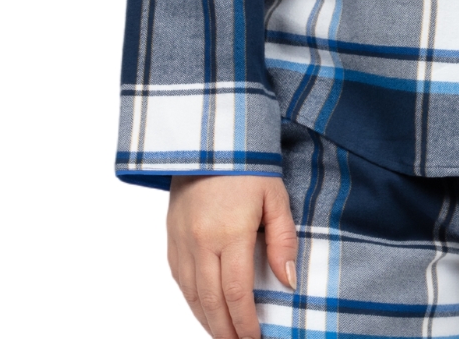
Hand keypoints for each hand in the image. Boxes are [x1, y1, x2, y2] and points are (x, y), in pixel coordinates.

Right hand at [167, 174, 296, 338]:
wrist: (210, 139)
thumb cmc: (247, 165)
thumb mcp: (275, 197)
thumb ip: (282, 241)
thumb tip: (287, 281)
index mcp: (229, 233)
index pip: (236, 293)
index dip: (245, 323)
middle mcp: (200, 242)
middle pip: (211, 302)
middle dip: (226, 331)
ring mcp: (181, 241)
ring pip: (192, 295)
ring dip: (207, 320)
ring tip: (224, 335)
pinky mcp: (170, 236)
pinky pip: (179, 279)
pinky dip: (191, 300)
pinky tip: (203, 309)